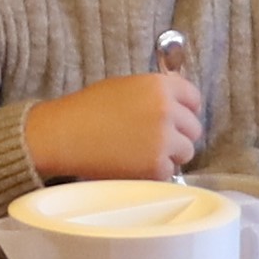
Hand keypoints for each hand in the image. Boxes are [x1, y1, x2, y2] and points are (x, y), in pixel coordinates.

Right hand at [26, 72, 206, 183]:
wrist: (64, 134)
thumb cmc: (88, 109)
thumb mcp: (126, 87)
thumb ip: (155, 94)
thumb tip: (176, 107)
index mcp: (160, 85)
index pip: (194, 98)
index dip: (186, 111)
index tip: (177, 120)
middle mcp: (167, 109)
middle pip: (194, 128)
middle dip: (178, 135)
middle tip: (156, 141)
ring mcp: (163, 138)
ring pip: (186, 152)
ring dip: (170, 155)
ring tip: (143, 154)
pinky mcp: (156, 165)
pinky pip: (169, 172)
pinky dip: (155, 173)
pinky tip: (135, 166)